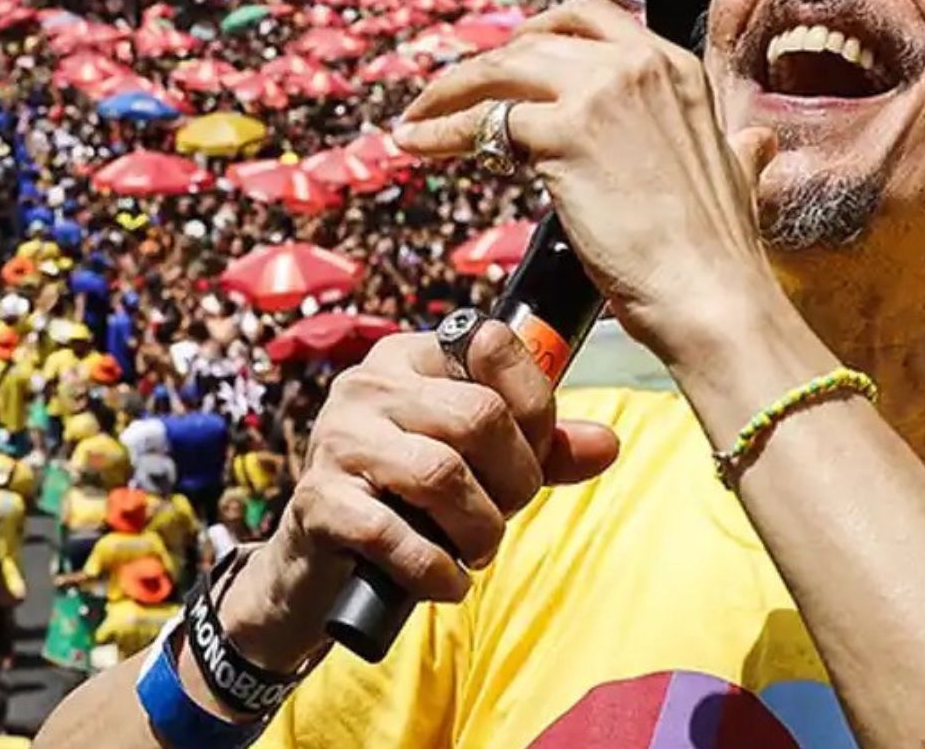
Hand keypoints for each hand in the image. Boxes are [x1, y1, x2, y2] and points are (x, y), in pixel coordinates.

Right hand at [215, 321, 618, 670]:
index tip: (533, 455)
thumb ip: (538, 451)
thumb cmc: (405, 503)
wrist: (317, 566)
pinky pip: (394, 534)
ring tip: (476, 551)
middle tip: (504, 514)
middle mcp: (369, 384)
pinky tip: (446, 581)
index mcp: (411, 357)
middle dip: (515, 480)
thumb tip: (607, 444)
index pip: (493, 343)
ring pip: (442, 473)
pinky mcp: (318, 501)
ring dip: (480, 530)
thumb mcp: (477, 467)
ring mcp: (338, 439)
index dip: (535, 406)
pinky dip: (436, 570)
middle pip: (478, 416)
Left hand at [394, 0, 783, 363]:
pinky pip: (484, 120)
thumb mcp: (737, 178)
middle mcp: (638, 64)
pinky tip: (419, 146)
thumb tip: (752, 143)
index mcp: (676, 66)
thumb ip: (738, 150)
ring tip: (418, 118)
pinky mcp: (563, 132)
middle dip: (487, 61)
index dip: (538, 38)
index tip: (508, 65)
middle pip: (537, 37)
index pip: (590, 21)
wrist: (711, 295)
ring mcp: (601, 92)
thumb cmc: (717, 255)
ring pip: (503, 68)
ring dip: (451, 89)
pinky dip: (443, 130)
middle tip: (452, 92)